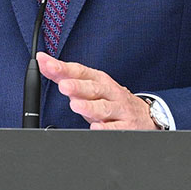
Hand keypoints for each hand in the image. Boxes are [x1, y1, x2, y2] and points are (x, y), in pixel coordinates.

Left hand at [37, 52, 156, 129]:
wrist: (147, 116)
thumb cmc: (111, 99)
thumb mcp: (91, 85)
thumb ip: (65, 76)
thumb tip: (43, 62)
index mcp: (99, 80)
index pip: (80, 71)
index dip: (63, 68)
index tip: (47, 64)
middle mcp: (110, 92)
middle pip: (93, 88)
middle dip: (78, 86)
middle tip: (64, 86)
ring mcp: (119, 109)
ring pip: (104, 108)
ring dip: (90, 107)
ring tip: (76, 106)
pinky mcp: (127, 126)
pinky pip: (115, 128)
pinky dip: (105, 128)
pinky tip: (96, 127)